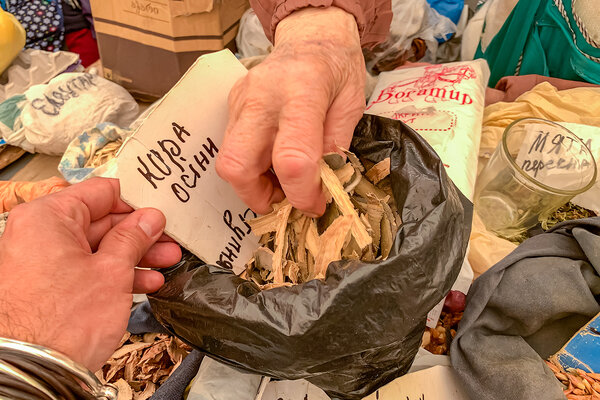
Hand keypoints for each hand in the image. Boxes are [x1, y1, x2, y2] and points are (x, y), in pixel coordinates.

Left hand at [0, 178, 180, 370]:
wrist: (34, 372)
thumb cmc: (61, 323)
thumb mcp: (111, 271)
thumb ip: (133, 238)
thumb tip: (149, 219)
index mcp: (48, 218)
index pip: (100, 192)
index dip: (136, 201)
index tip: (161, 209)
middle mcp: (39, 235)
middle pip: (100, 222)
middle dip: (139, 233)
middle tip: (169, 239)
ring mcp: (42, 262)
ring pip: (97, 248)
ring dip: (133, 256)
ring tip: (165, 262)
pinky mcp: (48, 287)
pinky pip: (86, 270)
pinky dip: (114, 275)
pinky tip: (145, 283)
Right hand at [216, 6, 365, 216]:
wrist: (310, 37)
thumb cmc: (336, 69)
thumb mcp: (351, 105)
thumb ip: (335, 147)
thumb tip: (320, 187)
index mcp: (302, 92)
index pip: (292, 158)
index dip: (302, 193)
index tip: (315, 206)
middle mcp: (261, 97)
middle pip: (237, 165)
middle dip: (258, 196)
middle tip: (284, 200)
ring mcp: (240, 101)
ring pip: (229, 162)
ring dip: (254, 184)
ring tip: (282, 181)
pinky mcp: (231, 106)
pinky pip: (232, 149)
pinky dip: (251, 167)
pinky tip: (273, 162)